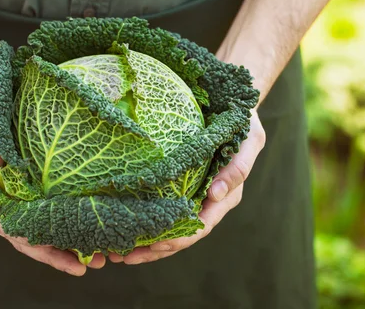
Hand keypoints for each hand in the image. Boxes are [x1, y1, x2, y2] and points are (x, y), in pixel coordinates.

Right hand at [0, 77, 105, 275]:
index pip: (5, 223)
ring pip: (38, 224)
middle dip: (54, 252)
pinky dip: (66, 217)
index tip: (58, 254)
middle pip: (25, 233)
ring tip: (97, 257)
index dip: (32, 243)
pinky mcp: (29, 180)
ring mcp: (14, 190)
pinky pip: (48, 204)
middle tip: (88, 265)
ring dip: (65, 241)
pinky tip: (91, 225)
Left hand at [109, 110, 265, 264]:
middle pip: (179, 234)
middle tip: (124, 256)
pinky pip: (161, 207)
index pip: (200, 226)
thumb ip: (237, 168)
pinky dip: (143, 218)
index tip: (153, 246)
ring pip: (168, 227)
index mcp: (225, 197)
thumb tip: (215, 194)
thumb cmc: (243, 123)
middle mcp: (207, 201)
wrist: (233, 108)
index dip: (177, 239)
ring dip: (144, 242)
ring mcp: (192, 195)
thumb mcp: (249, 140)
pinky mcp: (178, 185)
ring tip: (115, 252)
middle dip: (154, 249)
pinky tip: (122, 224)